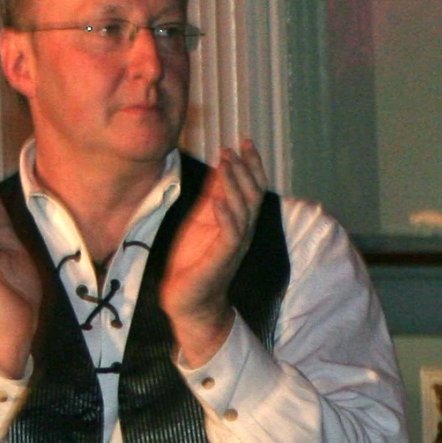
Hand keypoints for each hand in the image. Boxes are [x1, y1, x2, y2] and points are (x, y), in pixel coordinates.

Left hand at [158, 138, 267, 367]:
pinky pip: (230, 234)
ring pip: (243, 210)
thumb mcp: (201, 221)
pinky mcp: (222, 259)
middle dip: (245, 170)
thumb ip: (212, 196)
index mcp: (238, 222)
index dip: (251, 164)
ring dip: (234, 186)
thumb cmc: (193, 262)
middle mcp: (242, 232)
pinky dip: (226, 216)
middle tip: (233, 149)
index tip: (244, 141)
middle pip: (253, 195)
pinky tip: (218, 200)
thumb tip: (219, 168)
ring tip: (226, 164)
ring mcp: (234, 246)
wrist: (188, 301)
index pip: (252, 188)